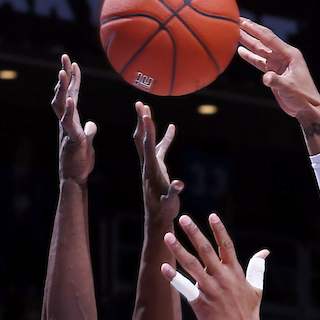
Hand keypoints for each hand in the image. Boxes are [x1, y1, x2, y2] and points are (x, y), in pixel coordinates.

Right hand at [51, 55, 96, 184]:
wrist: (75, 177)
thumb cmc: (80, 161)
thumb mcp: (87, 142)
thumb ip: (89, 131)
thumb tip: (92, 124)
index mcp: (72, 120)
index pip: (72, 95)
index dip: (73, 79)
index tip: (74, 64)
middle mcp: (66, 121)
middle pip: (63, 94)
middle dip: (64, 75)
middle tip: (65, 58)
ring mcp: (67, 129)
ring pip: (61, 105)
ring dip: (62, 88)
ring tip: (62, 73)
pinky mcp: (71, 139)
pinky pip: (68, 123)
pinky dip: (69, 111)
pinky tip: (71, 99)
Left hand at [133, 102, 183, 223]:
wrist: (157, 216)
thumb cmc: (164, 209)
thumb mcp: (170, 202)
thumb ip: (174, 192)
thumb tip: (180, 184)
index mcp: (151, 169)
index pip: (147, 145)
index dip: (147, 129)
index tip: (145, 113)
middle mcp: (148, 164)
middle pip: (142, 138)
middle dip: (141, 121)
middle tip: (140, 103)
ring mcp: (152, 164)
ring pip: (148, 140)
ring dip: (148, 125)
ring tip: (146, 108)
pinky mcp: (158, 167)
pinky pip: (161, 148)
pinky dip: (165, 138)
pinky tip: (172, 127)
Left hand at [161, 214, 266, 319]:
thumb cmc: (249, 312)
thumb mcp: (256, 288)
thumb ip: (257, 267)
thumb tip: (265, 252)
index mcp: (235, 272)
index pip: (226, 246)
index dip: (219, 230)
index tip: (211, 215)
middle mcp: (223, 278)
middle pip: (207, 250)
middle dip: (195, 233)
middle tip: (184, 218)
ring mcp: (211, 290)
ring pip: (193, 265)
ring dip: (179, 250)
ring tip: (168, 236)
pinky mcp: (201, 303)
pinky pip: (185, 287)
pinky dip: (174, 277)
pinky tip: (164, 267)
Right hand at [238, 18, 319, 118]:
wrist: (307, 108)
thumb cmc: (303, 97)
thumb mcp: (290, 88)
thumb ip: (277, 82)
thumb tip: (266, 78)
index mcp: (290, 55)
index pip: (269, 39)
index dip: (256, 30)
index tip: (244, 22)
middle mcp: (283, 56)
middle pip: (263, 41)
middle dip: (250, 31)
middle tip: (237, 22)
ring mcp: (278, 64)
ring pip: (260, 50)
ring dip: (248, 42)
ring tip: (236, 33)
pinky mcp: (274, 72)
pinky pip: (259, 62)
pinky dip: (250, 57)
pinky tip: (241, 50)